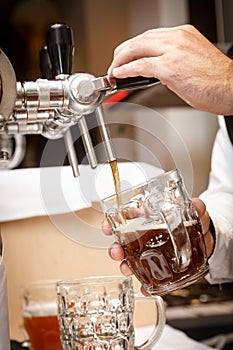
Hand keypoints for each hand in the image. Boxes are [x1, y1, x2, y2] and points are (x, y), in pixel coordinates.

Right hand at [102, 197, 214, 277]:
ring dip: (125, 266)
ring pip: (131, 260)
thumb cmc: (192, 221)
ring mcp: (151, 252)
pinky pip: (149, 277)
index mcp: (149, 219)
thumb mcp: (194, 212)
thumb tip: (198, 204)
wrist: (205, 239)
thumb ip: (196, 207)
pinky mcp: (160, 267)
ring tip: (126, 269)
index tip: (106, 226)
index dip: (113, 222)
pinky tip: (146, 288)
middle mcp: (145, 236)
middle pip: (123, 242)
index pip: (126, 218)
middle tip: (116, 252)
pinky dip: (146, 284)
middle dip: (115, 248)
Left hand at [108, 24, 232, 115]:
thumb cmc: (216, 80)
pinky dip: (126, 69)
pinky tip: (119, 74)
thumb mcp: (192, 62)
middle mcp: (177, 38)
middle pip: (139, 40)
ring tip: (113, 71)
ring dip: (120, 61)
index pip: (149, 37)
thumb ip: (172, 61)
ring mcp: (173, 51)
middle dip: (122, 53)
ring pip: (137, 49)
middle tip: (114, 65)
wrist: (231, 88)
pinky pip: (140, 65)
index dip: (133, 48)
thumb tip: (155, 71)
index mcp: (182, 35)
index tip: (125, 58)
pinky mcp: (170, 67)